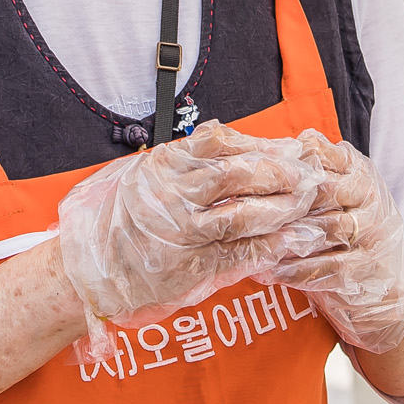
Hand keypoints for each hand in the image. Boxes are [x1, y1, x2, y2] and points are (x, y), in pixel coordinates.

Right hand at [57, 121, 323, 352]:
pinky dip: (269, 248)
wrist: (91, 268)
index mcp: (164, 165)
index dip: (261, 145)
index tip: (292, 147)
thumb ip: (187, 157)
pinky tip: (293, 242)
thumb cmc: (125, 217)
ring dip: (283, 210)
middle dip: (280, 173)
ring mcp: (180, 233)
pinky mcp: (189, 268)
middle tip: (311, 174)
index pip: (220, 143)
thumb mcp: (147, 174)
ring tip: (310, 205)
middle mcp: (172, 195)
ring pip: (243, 215)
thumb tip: (229, 136)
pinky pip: (238, 255)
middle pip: (237, 175)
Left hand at [264, 130, 403, 352]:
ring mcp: (371, 231)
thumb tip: (249, 147)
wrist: (394, 280)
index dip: (277, 163)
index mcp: (357, 168)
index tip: (242, 172)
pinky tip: (270, 272)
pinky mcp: (367, 268)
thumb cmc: (350, 230)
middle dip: (277, 201)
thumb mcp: (336, 192)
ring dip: (283, 238)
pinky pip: (329, 267)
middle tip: (238, 209)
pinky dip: (297, 271)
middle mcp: (367, 194)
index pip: (316, 153)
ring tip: (248, 243)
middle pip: (319, 189)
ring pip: (323, 228)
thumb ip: (305, 173)